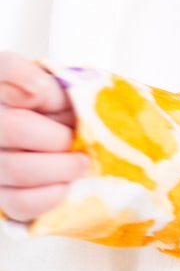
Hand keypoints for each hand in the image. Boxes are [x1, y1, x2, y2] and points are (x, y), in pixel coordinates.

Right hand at [0, 53, 86, 220]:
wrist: (64, 142)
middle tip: (77, 140)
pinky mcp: (0, 195)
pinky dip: (51, 195)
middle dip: (58, 138)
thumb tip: (36, 89)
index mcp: (3, 86)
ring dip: (61, 168)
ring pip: (17, 169)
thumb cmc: (63, 111)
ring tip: (80, 163)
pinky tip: (65, 184)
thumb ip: (46, 84)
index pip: (5, 68)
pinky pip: (20, 202)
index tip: (41, 88)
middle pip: (14, 128)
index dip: (22, 76)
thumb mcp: (61, 89)